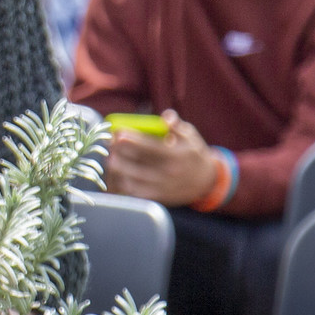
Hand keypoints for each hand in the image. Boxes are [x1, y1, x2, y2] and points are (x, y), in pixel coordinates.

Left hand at [103, 110, 218, 206]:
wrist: (206, 181)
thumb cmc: (193, 153)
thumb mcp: (190, 136)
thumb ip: (177, 126)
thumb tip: (166, 116)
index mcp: (177, 155)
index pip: (151, 147)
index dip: (133, 140)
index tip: (119, 134)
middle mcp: (170, 173)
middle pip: (139, 163)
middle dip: (121, 153)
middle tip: (109, 145)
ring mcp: (163, 187)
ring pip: (135, 180)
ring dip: (119, 170)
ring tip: (109, 159)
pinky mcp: (158, 198)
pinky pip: (136, 194)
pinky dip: (124, 185)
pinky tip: (116, 176)